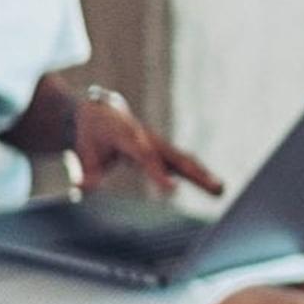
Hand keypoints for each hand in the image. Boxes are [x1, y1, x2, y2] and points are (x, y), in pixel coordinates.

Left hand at [74, 93, 224, 198]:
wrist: (101, 111)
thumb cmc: (91, 132)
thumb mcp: (83, 150)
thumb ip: (86, 172)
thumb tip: (83, 188)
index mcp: (128, 137)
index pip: (146, 157)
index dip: (159, 173)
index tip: (172, 191)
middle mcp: (148, 139)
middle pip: (175, 157)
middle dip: (195, 173)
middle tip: (214, 186)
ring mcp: (158, 145)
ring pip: (183, 161)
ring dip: (202, 175)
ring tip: (221, 190)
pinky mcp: (162, 151)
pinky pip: (182, 164)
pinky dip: (198, 174)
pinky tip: (214, 187)